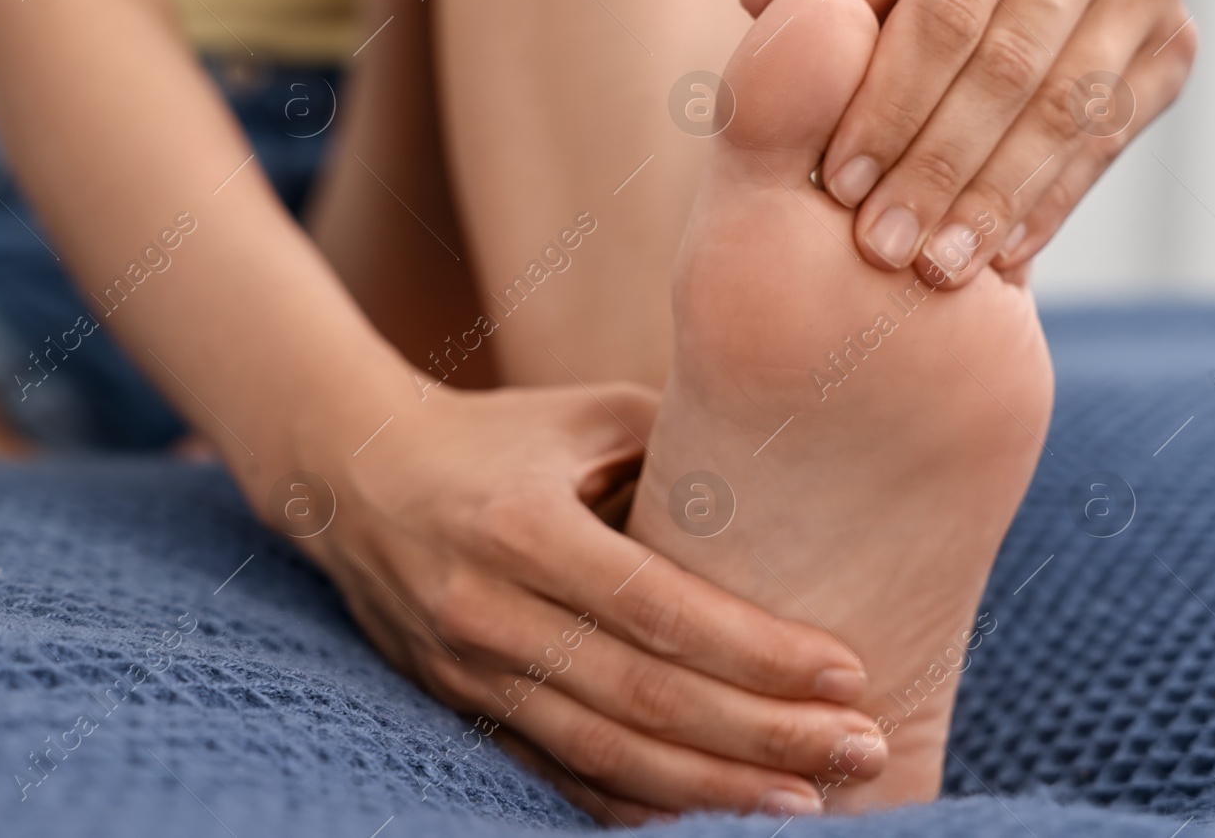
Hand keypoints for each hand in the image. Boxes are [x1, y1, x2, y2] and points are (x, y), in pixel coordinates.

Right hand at [288, 383, 882, 822]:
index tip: (846, 672)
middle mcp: (485, 606)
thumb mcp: (584, 416)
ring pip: (601, 751)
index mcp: (521, 524)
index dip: (754, 650)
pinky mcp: (460, 706)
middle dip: (759, 732)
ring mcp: (465, 669)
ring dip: (710, 787)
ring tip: (807, 803)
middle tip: (860, 747)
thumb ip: (680, 443)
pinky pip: (556, 774)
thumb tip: (796, 485)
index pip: (654, 606)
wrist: (354, 475)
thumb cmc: (499, 436)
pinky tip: (706, 818)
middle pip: (639, 694)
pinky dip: (634, 803)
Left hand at [739, 0, 1195, 286]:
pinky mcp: (1174, 50)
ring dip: (994, 201)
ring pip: (1064, 114)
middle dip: (937, 168)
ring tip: (935, 267)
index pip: (942, 16)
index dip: (891, 105)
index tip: (840, 185)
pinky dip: (1047, 205)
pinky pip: (1107, 143)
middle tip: (882, 246)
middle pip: (1006, 70)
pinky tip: (996, 257)